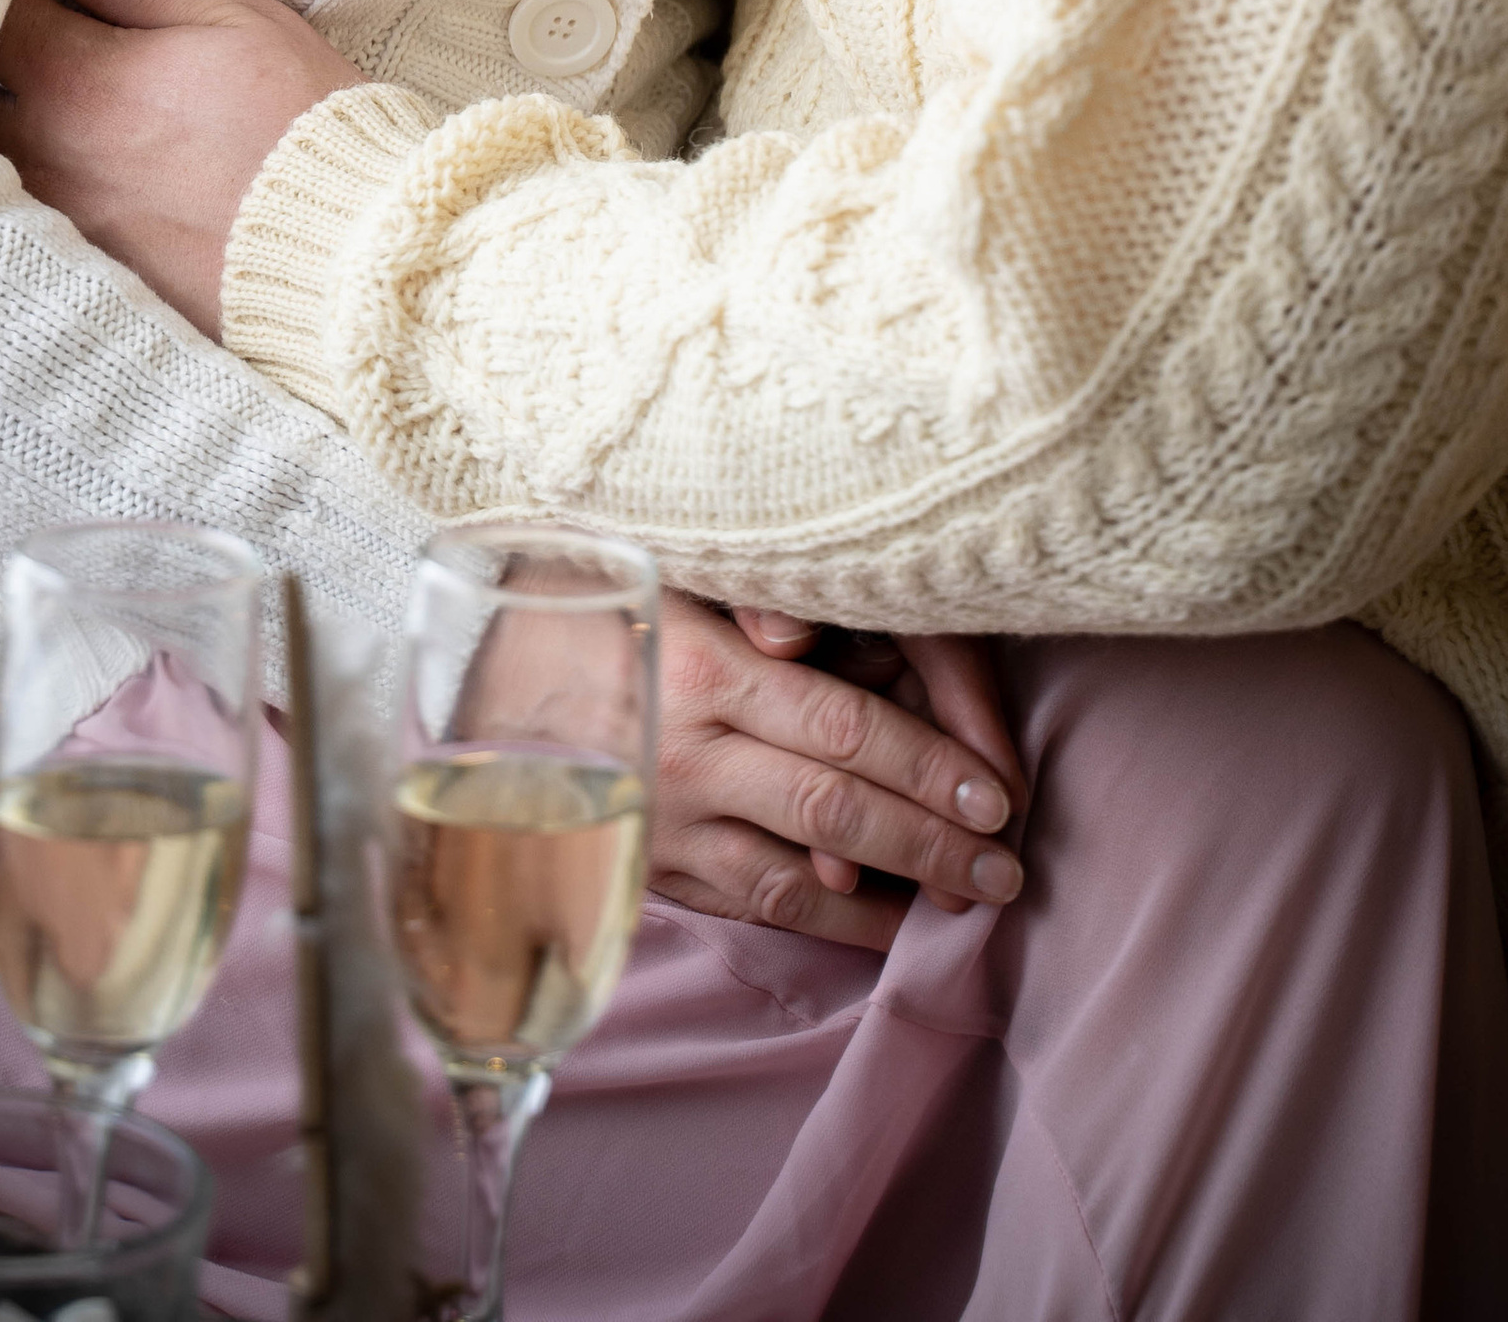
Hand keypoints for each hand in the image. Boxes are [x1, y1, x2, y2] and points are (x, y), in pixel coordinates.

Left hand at [0, 0, 361, 333]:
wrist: (345, 253)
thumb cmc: (300, 120)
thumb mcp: (234, 19)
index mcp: (81, 79)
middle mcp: (50, 152)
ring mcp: (61, 218)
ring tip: (12, 86)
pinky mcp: (86, 267)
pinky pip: (21, 213)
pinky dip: (18, 179)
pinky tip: (54, 160)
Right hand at [652, 596, 1027, 954]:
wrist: (500, 681)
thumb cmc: (624, 609)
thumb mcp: (692, 580)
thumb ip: (771, 609)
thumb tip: (832, 655)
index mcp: (702, 672)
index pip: (840, 728)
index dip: (927, 765)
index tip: (997, 793)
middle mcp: (684, 758)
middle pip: (834, 810)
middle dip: (934, 843)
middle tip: (1007, 866)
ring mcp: (666, 827)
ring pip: (799, 880)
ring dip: (897, 896)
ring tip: (972, 901)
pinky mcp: (652, 872)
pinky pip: (757, 909)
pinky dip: (832, 925)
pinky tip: (892, 926)